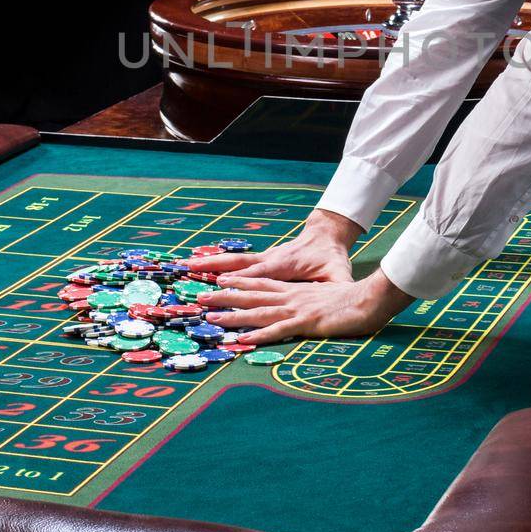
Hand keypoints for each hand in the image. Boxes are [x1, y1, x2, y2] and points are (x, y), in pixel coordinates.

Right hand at [179, 208, 358, 283]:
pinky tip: (198, 264)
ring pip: (233, 260)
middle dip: (217, 269)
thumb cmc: (332, 259)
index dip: (244, 278)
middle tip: (195, 274)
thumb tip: (344, 296)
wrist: (326, 235)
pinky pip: (235, 261)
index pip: (262, 273)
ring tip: (186, 264)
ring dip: (210, 263)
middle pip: (240, 264)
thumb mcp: (339, 274)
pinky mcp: (261, 259)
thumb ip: (338, 286)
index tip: (225, 283)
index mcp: (287, 265)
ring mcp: (264, 258)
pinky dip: (216, 262)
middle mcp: (270, 259)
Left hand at [198, 270, 414, 345]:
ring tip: (210, 319)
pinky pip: (279, 331)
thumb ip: (314, 303)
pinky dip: (259, 336)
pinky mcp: (307, 323)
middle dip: (225, 297)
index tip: (217, 284)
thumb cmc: (354, 300)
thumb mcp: (328, 298)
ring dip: (233, 316)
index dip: (238, 284)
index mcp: (296, 292)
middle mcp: (292, 297)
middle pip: (252, 296)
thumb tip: (306, 309)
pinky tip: (242, 341)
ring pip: (258, 312)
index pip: (261, 285)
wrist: (372, 298)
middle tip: (200, 299)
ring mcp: (298, 309)